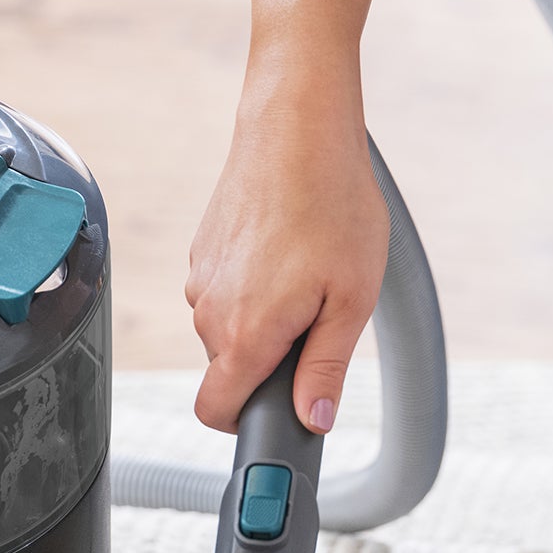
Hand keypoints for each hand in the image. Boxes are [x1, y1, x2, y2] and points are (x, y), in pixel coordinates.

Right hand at [186, 65, 385, 436]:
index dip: (247, 424)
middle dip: (271, 360)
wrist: (297, 128)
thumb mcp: (351, 299)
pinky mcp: (202, 249)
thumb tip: (313, 420)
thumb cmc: (332, 205)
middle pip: (230, 370)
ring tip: (310, 271)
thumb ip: (326, 368)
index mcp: (244, 333)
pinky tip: (289, 246)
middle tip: (322, 317)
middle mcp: (208, 310)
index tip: (283, 411)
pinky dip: (254, 284)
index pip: (215, 413)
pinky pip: (226, 290)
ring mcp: (200, 277)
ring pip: (229, 328)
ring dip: (265, 318)